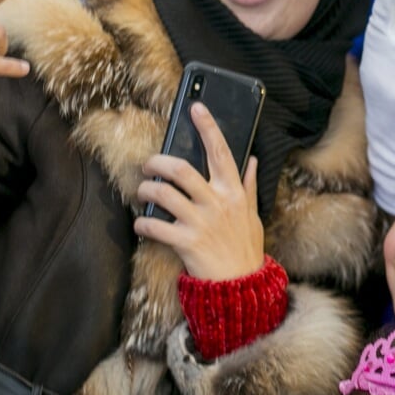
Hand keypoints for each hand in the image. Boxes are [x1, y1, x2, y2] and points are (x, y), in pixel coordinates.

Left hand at [134, 103, 263, 280]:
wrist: (241, 287)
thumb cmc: (246, 249)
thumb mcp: (252, 215)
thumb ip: (249, 186)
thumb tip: (251, 159)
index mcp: (234, 192)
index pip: (221, 152)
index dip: (208, 127)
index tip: (196, 107)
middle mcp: (217, 202)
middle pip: (181, 169)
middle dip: (158, 162)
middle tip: (148, 164)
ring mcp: (201, 222)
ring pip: (164, 194)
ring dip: (146, 190)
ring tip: (142, 192)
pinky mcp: (186, 242)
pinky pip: (156, 226)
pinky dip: (143, 223)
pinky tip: (141, 224)